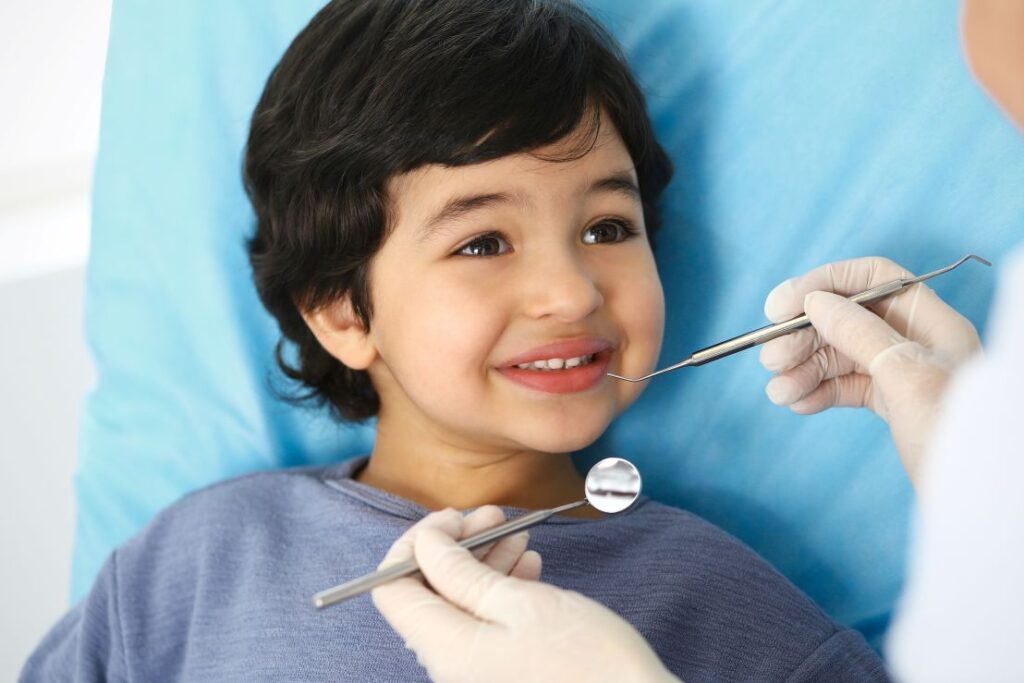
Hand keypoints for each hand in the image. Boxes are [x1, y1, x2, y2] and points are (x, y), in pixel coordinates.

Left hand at [372, 507, 679, 682]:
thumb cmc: (588, 664)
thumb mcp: (523, 604)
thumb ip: (462, 572)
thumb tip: (424, 543)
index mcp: (445, 650)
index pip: (390, 588)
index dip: (415, 543)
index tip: (453, 517)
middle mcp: (449, 668)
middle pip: (425, 595)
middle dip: (454, 547)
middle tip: (493, 514)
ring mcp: (474, 676)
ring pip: (457, 607)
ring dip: (481, 564)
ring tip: (518, 536)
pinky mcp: (498, 677)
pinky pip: (480, 628)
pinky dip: (498, 593)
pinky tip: (527, 568)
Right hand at [759, 256, 981, 485]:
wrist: (976, 505)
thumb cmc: (954, 435)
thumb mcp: (904, 374)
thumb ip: (858, 332)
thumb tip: (815, 301)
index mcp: (931, 322)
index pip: (872, 279)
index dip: (823, 283)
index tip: (779, 306)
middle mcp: (915, 341)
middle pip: (846, 319)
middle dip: (804, 337)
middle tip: (771, 360)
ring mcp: (902, 372)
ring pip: (839, 356)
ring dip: (802, 369)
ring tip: (778, 392)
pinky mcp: (891, 403)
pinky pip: (844, 386)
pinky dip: (817, 392)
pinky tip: (797, 404)